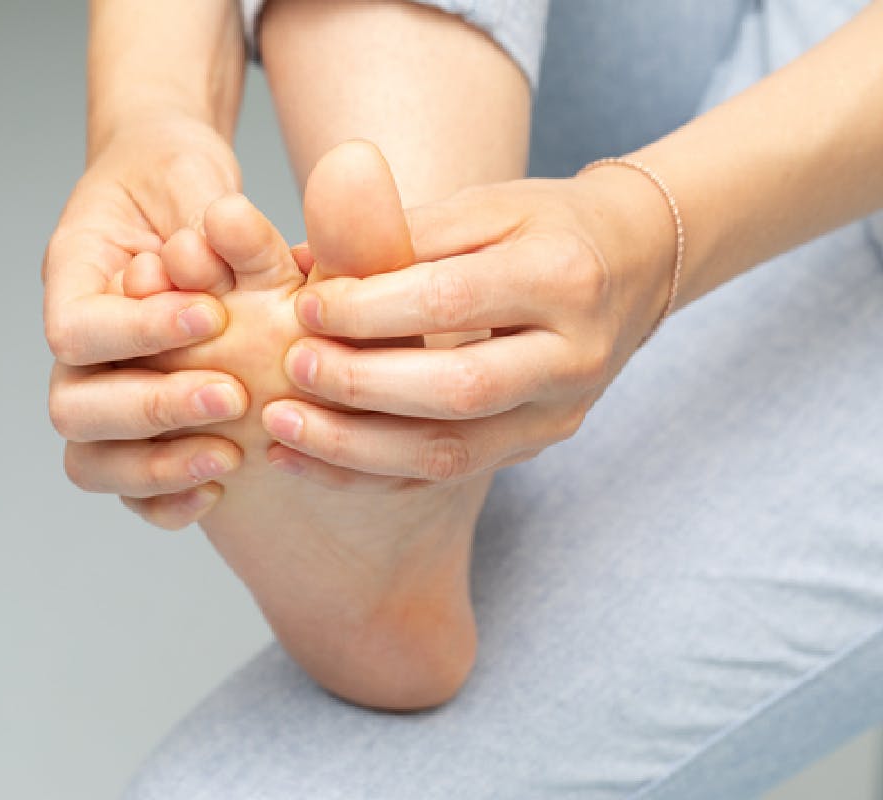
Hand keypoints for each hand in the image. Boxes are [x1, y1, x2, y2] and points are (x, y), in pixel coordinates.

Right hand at [43, 114, 249, 528]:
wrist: (174, 192)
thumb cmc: (178, 179)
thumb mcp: (192, 175)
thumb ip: (207, 211)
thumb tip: (224, 231)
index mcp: (72, 276)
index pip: (75, 329)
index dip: (138, 332)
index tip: (213, 315)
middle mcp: (77, 343)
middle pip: (73, 407)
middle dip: (153, 408)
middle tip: (232, 395)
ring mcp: (100, 389)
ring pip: (90, 459)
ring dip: (158, 466)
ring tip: (232, 454)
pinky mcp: (136, 426)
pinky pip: (125, 484)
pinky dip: (165, 497)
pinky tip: (220, 486)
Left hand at [261, 169, 677, 489]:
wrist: (636, 267)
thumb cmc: (548, 226)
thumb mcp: (487, 205)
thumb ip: (402, 231)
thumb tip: (303, 258)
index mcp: (562, 277)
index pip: (454, 301)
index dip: (371, 308)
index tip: (304, 305)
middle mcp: (572, 357)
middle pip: (458, 391)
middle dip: (361, 385)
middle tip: (289, 368)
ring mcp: (559, 413)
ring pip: (451, 455)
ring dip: (354, 450)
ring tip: (281, 429)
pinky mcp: (535, 446)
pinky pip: (445, 477)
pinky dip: (370, 474)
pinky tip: (308, 460)